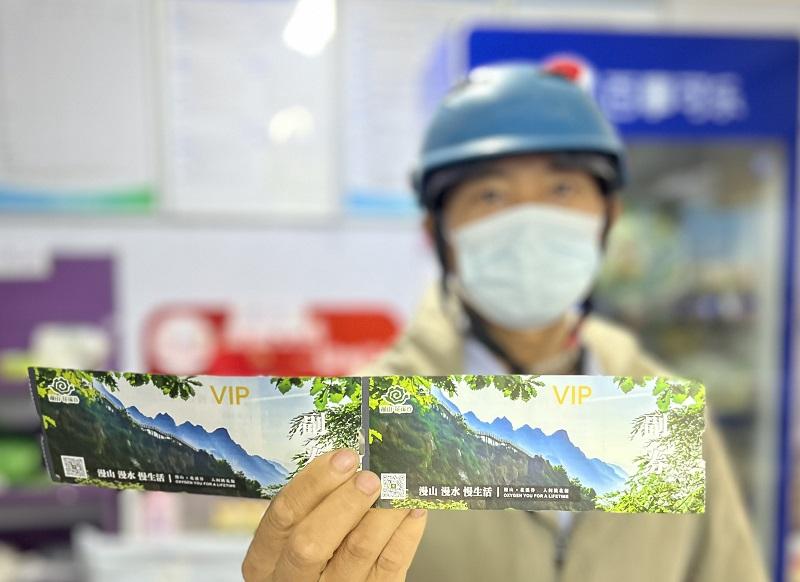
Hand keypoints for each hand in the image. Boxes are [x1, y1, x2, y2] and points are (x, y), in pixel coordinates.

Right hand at [242, 448, 427, 580]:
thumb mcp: (293, 536)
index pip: (283, 515)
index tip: (343, 458)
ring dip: (382, 513)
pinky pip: (389, 566)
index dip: (314, 483)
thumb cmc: (311, 558)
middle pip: (311, 542)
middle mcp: (292, 579)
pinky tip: (412, 512)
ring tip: (398, 488)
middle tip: (369, 478)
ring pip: (357, 552)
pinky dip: (405, 534)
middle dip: (344, 503)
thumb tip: (349, 461)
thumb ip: (312, 507)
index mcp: (265, 557)